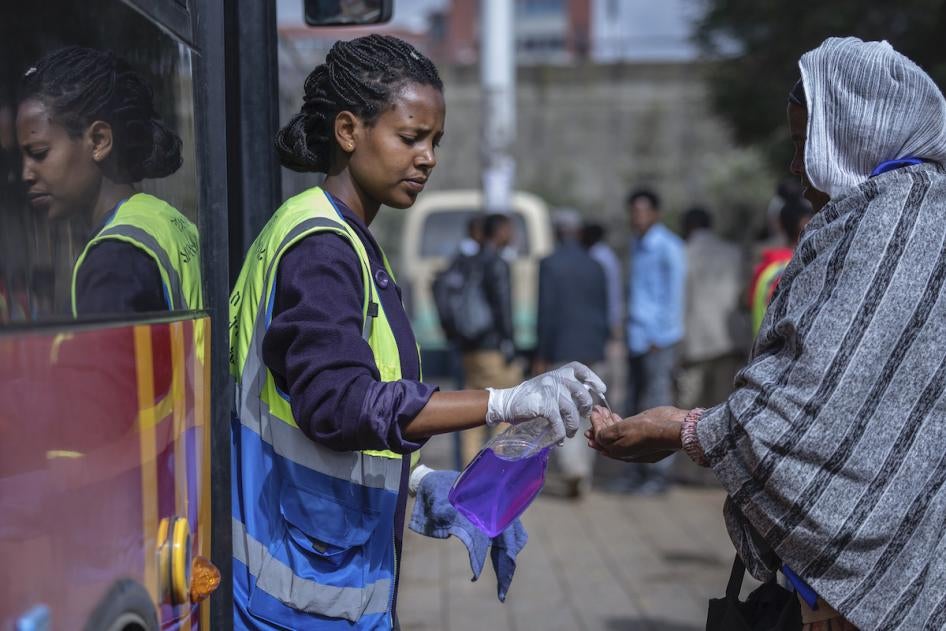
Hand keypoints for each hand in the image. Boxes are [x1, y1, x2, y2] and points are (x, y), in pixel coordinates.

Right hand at [486, 361, 605, 441]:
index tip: (601, 389)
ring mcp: (550, 392)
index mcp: (558, 373)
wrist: (506, 403)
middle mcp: (555, 379)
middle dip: (585, 408)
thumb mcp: (548, 387)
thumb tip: (584, 403)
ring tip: (568, 434)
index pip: (580, 369)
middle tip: (582, 418)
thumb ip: (564, 390)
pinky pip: (559, 422)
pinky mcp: (544, 406)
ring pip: (572, 411)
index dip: (593, 378)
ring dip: (573, 426)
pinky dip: (560, 434)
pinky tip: (558, 439)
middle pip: (582, 393)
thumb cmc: (529, 399)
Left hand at [585, 405, 685, 462]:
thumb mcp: (621, 430)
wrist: (673, 429)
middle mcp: (627, 451)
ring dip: (608, 422)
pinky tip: (615, 415)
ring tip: (602, 410)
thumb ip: (605, 434)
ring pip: (617, 434)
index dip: (595, 426)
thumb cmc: (647, 430)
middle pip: (608, 438)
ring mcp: (637, 444)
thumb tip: (595, 436)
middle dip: (599, 424)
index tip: (592, 414)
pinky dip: (619, 422)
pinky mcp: (645, 437)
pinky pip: (627, 431)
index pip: (601, 440)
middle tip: (595, 412)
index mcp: (619, 452)